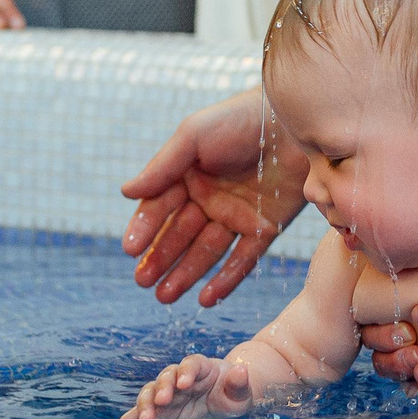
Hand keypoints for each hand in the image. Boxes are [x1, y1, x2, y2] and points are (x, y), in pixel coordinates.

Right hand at [116, 354, 253, 418]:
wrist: (226, 401)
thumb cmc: (234, 394)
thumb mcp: (241, 392)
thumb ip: (239, 383)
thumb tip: (241, 371)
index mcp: (201, 368)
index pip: (191, 364)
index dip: (186, 371)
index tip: (185, 383)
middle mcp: (180, 377)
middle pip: (167, 376)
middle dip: (163, 387)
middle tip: (163, 400)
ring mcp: (168, 393)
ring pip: (152, 391)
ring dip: (147, 403)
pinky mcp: (160, 409)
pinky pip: (142, 411)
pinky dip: (131, 418)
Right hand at [121, 89, 306, 305]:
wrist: (292, 122)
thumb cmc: (239, 119)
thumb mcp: (194, 136)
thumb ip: (162, 167)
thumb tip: (125, 192)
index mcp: (188, 177)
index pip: (160, 208)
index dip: (145, 228)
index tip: (130, 249)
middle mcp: (210, 199)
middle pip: (179, 235)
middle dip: (160, 259)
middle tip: (142, 282)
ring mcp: (237, 216)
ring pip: (206, 252)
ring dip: (185, 274)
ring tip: (164, 297)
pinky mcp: (265, 228)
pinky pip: (243, 259)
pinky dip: (225, 280)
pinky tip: (205, 299)